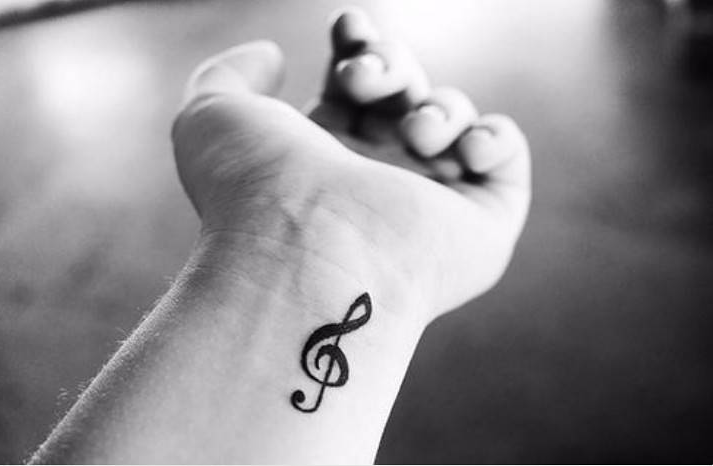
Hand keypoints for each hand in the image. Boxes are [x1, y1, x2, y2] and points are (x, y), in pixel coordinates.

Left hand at [171, 8, 529, 321]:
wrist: (308, 254)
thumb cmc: (255, 188)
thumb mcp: (213, 117)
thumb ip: (230, 76)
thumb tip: (271, 55)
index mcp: (324, 154)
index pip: (355, 85)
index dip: (358, 45)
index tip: (346, 28)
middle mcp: (377, 177)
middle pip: (406, 90)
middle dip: (390, 65)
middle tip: (361, 79)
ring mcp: (430, 201)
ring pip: (454, 117)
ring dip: (436, 108)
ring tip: (413, 135)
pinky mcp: (481, 224)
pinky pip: (507, 159)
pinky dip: (494, 137)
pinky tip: (461, 150)